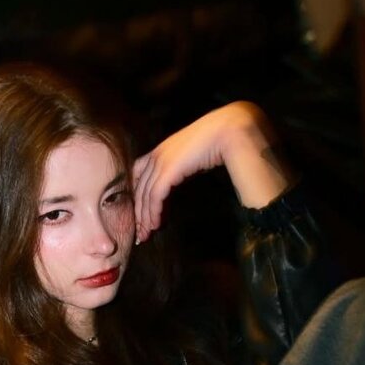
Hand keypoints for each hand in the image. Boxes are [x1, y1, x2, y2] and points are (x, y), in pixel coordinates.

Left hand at [133, 102, 291, 241]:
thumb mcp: (191, 156)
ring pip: (145, 196)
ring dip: (146, 217)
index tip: (142, 216)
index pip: (139, 178)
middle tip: (140, 233)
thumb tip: (182, 180)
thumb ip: (181, 168)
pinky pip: (155, 196)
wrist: (225, 131)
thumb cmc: (214, 141)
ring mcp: (160, 162)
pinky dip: (154, 212)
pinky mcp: (168, 170)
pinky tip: (156, 224)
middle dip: (139, 213)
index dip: (138, 198)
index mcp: (159, 151)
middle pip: (139, 189)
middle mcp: (156, 156)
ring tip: (147, 234)